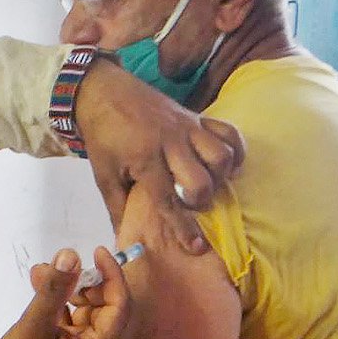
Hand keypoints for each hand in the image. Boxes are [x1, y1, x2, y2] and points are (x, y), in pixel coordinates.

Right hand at [0, 248, 130, 338]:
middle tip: (58, 265)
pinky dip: (59, 302)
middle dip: (83, 280)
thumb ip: (54, 289)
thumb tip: (70, 254)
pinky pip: (71, 318)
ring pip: (85, 309)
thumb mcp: (35, 324)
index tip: (95, 251)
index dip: (112, 274)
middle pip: (105, 305)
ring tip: (40, 273)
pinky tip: (39, 287)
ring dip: (67, 289)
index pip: (120, 304)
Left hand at [73, 61, 243, 252]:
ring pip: (221, 155)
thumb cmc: (103, 136)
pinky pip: (229, 131)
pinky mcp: (197, 116)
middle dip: (201, 200)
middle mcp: (171, 143)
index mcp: (145, 159)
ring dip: (220, 176)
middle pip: (202, 180)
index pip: (168, 199)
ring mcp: (187, 127)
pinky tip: (226, 164)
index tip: (197, 247)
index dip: (184, 226)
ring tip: (207, 182)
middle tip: (190, 201)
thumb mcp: (103, 174)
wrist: (103, 91)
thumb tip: (122, 240)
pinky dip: (234, 150)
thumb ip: (117, 207)